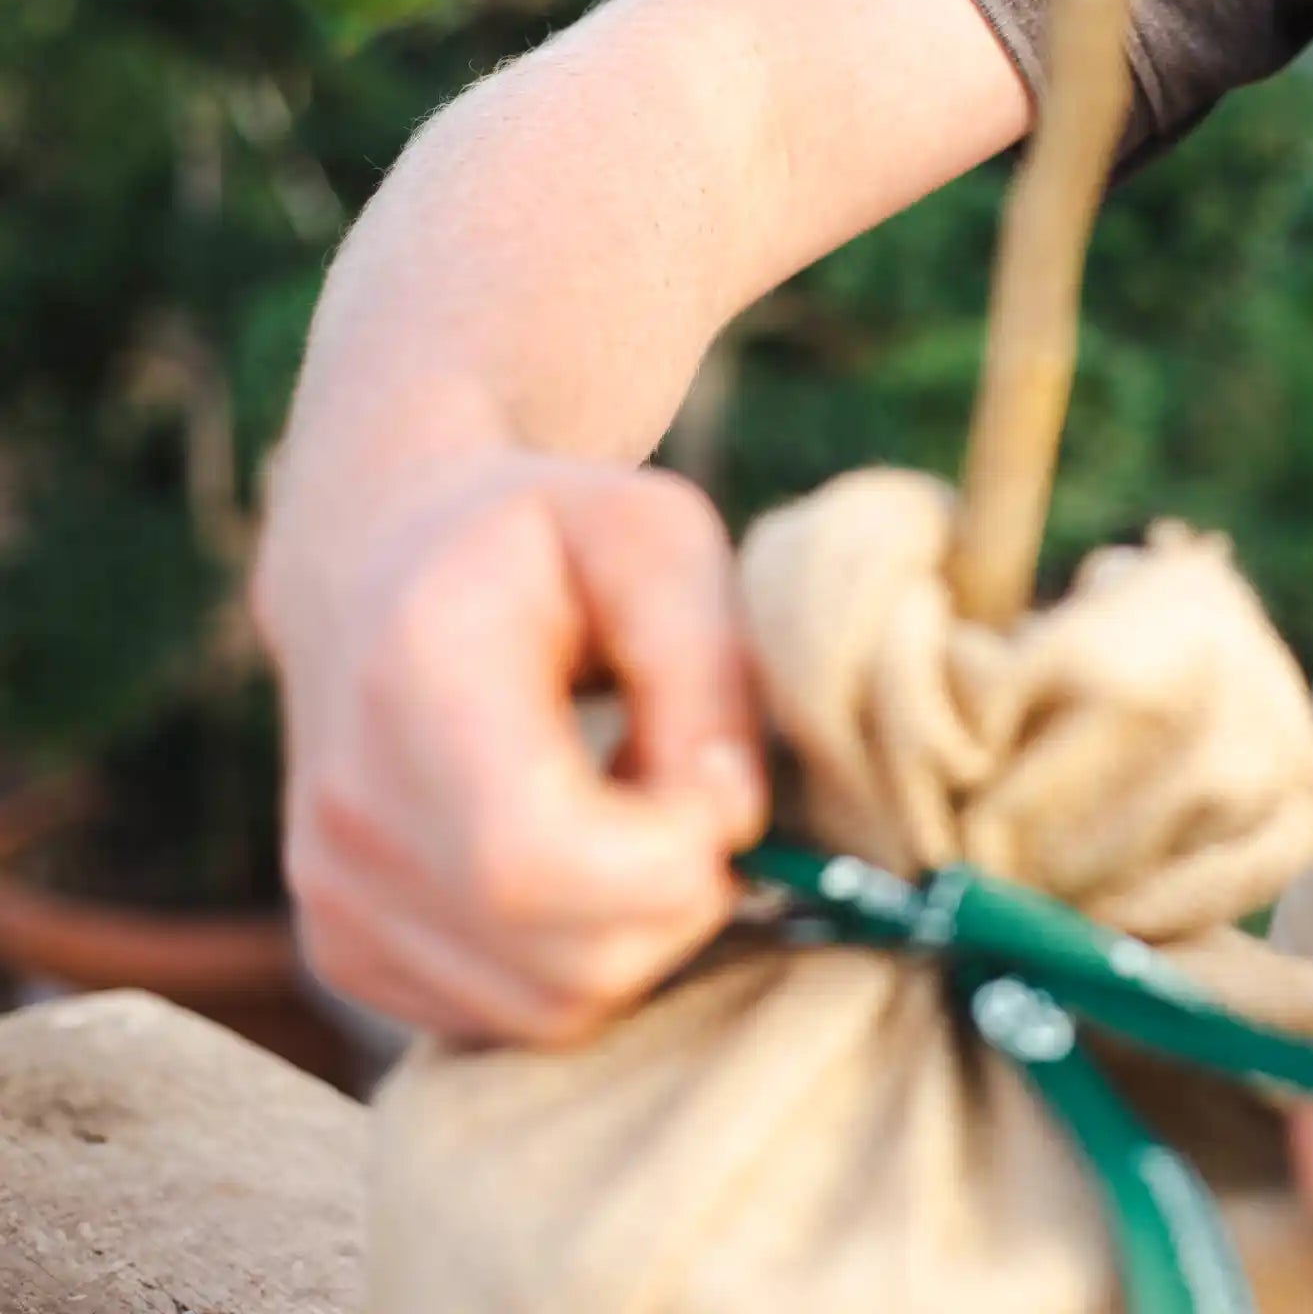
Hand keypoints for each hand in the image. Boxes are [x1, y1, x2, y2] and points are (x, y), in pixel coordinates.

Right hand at [254, 453, 767, 1044]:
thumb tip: (729, 819)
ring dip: (643, 935)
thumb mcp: (659, 542)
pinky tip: (587, 860)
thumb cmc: (547, 545)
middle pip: (561, 959)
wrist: (377, 561)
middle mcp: (348, 803)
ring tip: (643, 819)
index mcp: (414, 676)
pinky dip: (586, 961)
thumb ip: (712, 672)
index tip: (722, 786)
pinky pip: (514, 1020)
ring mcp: (333, 892)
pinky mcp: (346, 949)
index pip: (531, 856)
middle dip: (683, 901)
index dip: (669, 857)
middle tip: (700, 801)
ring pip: (549, 1011)